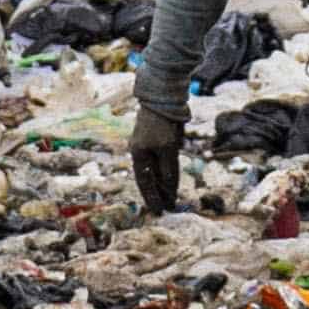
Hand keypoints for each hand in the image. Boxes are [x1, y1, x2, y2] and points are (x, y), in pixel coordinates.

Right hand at [129, 103, 184, 218]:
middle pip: (148, 178)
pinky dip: (163, 173)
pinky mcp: (156, 139)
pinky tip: (169, 180)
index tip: (160, 211)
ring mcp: (146, 145)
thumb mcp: (168, 148)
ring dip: (161, 185)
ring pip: (153, 170)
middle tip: (166, 208)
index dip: (152, 197)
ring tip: (169, 198)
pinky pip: (158, 162)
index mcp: (138, 154)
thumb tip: (169, 190)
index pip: (145, 182)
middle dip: (157, 194)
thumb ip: (168, 169)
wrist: (164, 97)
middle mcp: (140, 151)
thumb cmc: (164, 123)